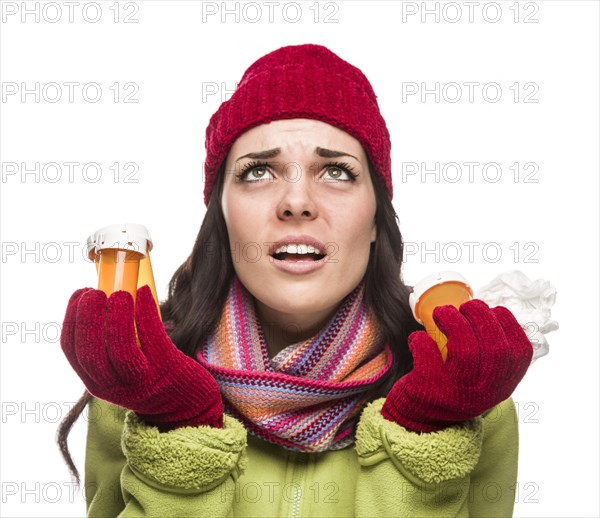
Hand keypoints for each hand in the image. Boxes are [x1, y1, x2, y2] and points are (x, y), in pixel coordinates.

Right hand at [60, 285, 222, 429]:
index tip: (80, 293)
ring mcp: (141, 380)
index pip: (73, 351)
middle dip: (89, 317)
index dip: (72, 319)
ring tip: (122, 293)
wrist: (186, 404)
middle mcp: (114, 385)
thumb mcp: (120, 370)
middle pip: (91, 353)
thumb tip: (104, 296)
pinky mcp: (167, 369)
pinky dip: (146, 312)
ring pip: (121, 350)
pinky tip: (143, 293)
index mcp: (97, 381)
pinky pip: (153, 339)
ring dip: (118, 316)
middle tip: (97, 292)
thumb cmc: (150, 375)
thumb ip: (107, 344)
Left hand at [381, 299, 531, 431]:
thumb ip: (487, 352)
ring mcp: (459, 395)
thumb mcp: (478, 377)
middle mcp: (485, 392)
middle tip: (463, 307)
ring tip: (441, 312)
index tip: (491, 310)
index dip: (508, 323)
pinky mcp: (431, 394)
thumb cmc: (448, 386)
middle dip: (480, 316)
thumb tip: (482, 308)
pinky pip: (429, 359)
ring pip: (466, 351)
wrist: (416, 420)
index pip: (520, 352)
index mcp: (502, 385)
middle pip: (495, 347)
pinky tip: (418, 337)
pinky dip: (421, 341)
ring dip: (453, 321)